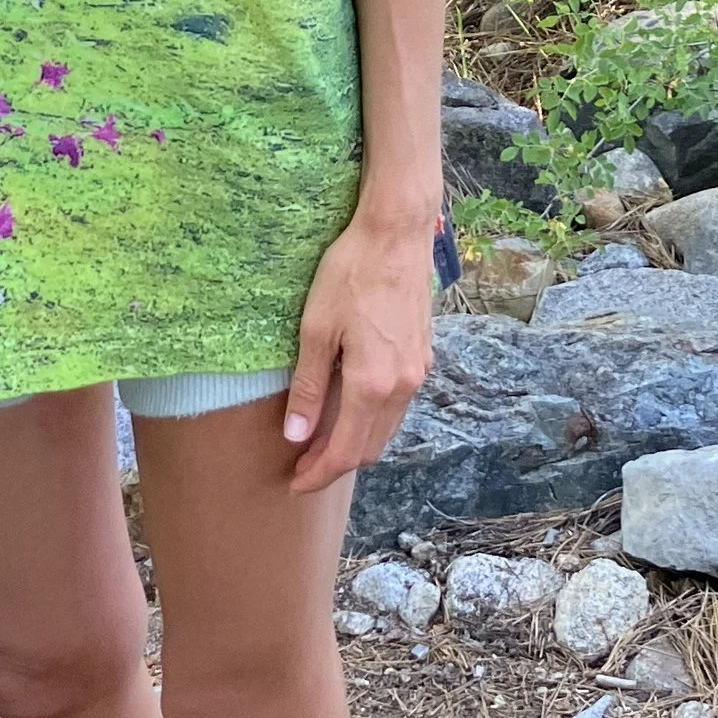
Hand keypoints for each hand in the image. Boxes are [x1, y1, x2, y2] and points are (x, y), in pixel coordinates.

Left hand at [283, 206, 436, 492]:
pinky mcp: (423, 357)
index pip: (344, 452)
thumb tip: (296, 436)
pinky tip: (349, 409)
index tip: (294, 483)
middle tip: (301, 465)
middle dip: (335, 465)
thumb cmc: (350, 273)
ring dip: (355, 444)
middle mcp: (402, 387)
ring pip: (386, 430)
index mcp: (373, 385)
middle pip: (369, 449)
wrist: (397, 234)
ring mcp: (417, 373)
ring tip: (320, 442)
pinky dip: (372, 421)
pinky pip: (397, 407)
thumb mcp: (315, 329)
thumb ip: (308, 387)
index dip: (318, 474)